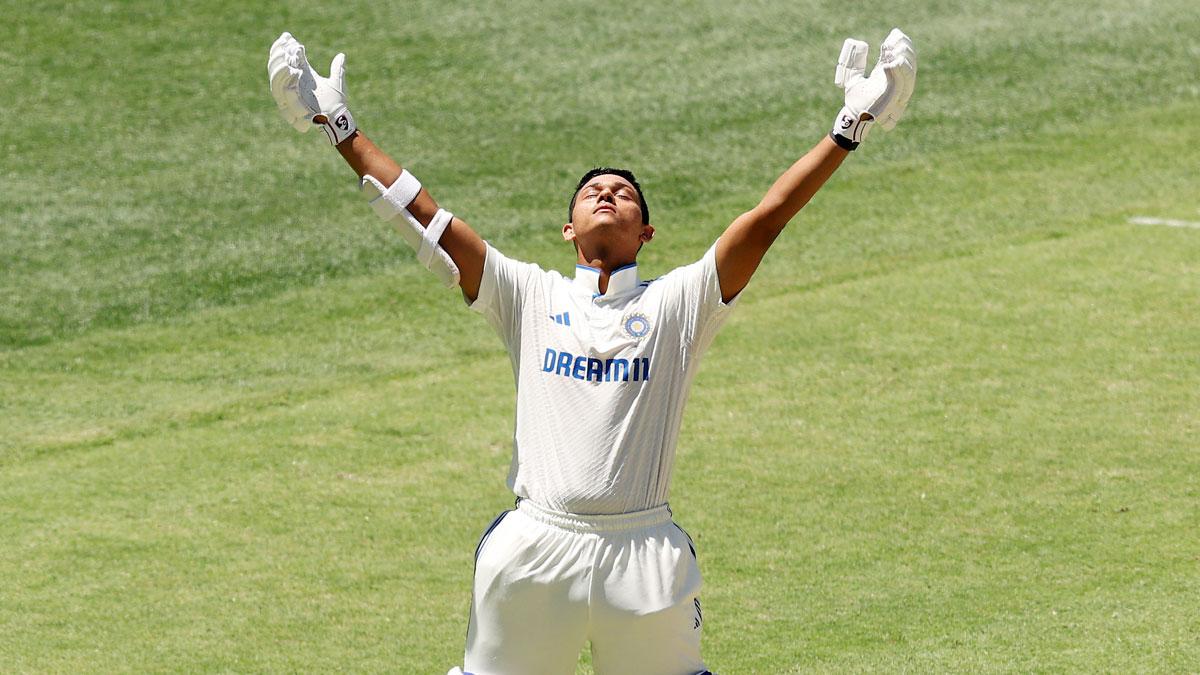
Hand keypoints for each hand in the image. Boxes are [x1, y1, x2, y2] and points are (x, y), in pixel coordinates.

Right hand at [268, 32, 356, 144]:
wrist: (338, 119)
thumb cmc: (336, 103)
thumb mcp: (337, 82)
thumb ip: (337, 68)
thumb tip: (341, 55)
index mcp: (300, 77)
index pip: (284, 59)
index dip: (281, 48)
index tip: (287, 36)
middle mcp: (292, 85)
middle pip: (275, 68)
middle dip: (278, 55)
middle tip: (287, 46)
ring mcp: (290, 95)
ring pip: (276, 80)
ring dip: (280, 67)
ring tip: (288, 57)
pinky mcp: (291, 105)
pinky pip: (282, 93)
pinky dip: (286, 81)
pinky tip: (293, 70)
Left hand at [830, 28, 916, 149]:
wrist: (853, 119)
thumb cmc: (855, 102)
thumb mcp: (854, 78)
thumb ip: (857, 63)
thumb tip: (858, 45)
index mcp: (890, 77)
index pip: (903, 57)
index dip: (902, 44)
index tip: (894, 33)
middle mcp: (897, 84)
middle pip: (911, 63)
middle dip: (905, 49)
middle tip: (893, 40)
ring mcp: (897, 92)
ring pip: (909, 73)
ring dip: (903, 59)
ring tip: (892, 49)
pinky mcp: (892, 100)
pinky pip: (899, 85)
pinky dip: (896, 73)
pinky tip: (888, 64)